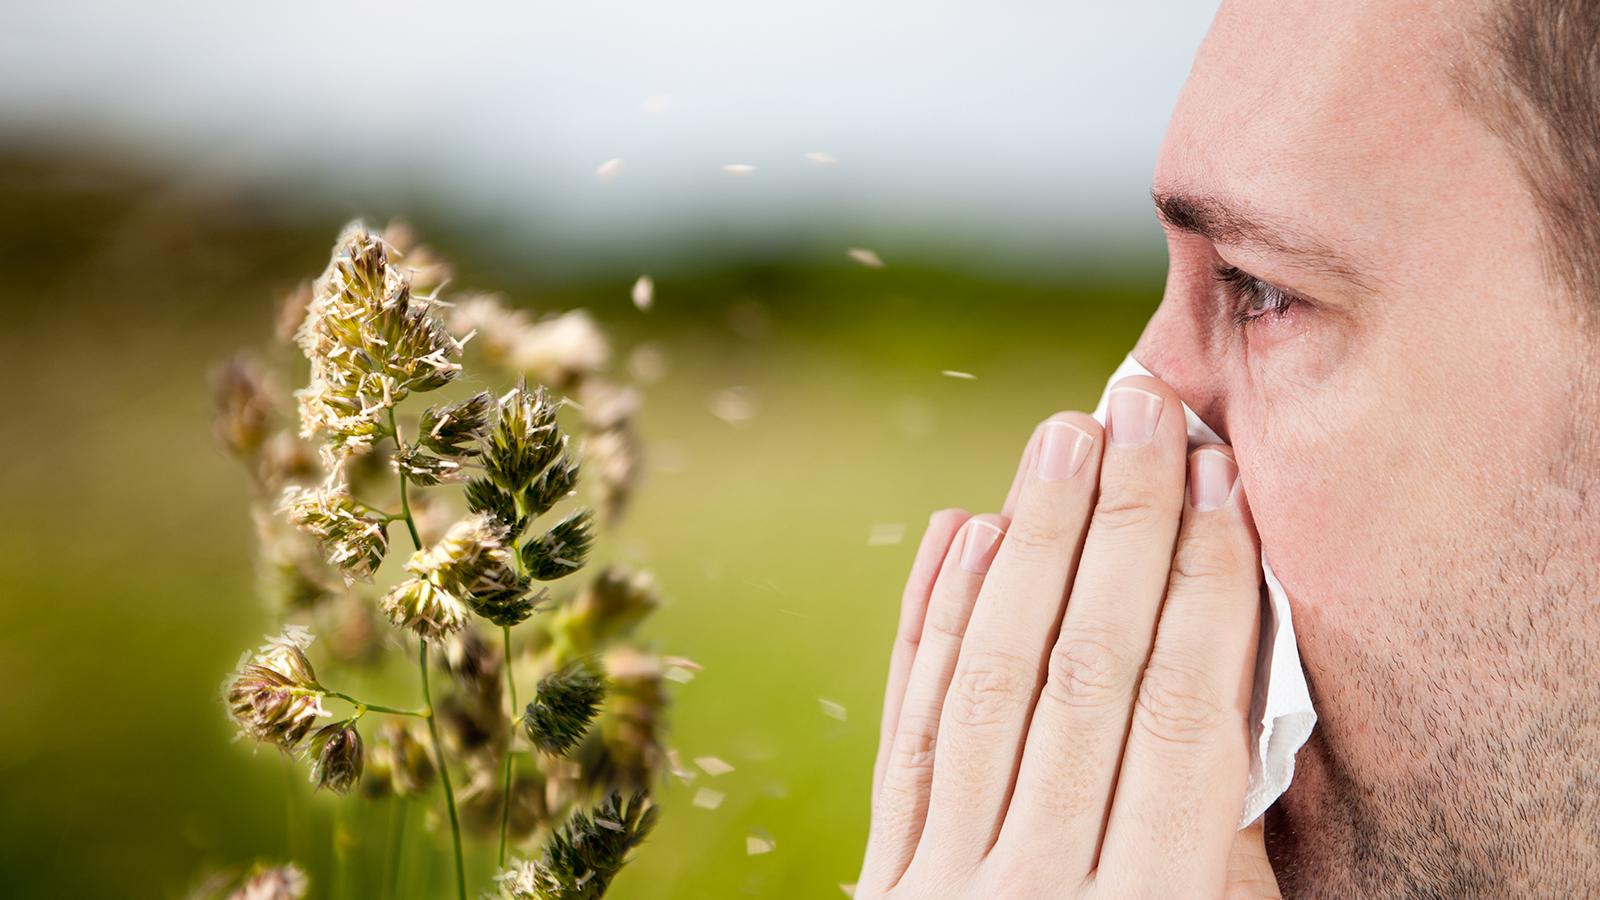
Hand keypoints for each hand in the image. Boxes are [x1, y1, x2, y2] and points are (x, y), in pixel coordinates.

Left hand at [858, 375, 1280, 898]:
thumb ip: (1223, 837)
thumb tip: (1228, 652)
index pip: (1184, 713)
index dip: (1206, 585)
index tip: (1219, 477)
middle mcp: (1038, 893)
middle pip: (1086, 672)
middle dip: (1122, 528)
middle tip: (1141, 410)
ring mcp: (946, 884)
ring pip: (991, 680)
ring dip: (1030, 545)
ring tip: (1062, 438)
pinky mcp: (887, 878)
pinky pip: (910, 732)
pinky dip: (933, 626)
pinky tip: (963, 532)